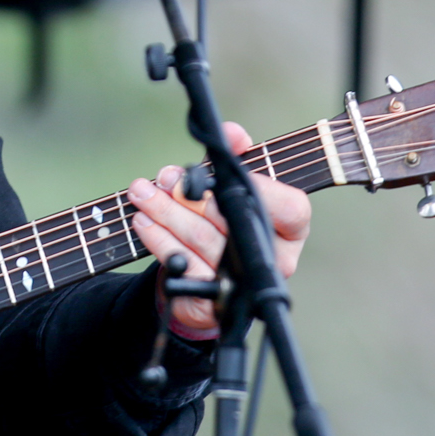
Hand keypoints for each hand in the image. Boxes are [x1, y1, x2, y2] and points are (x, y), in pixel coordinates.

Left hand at [126, 122, 311, 337]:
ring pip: (203, 241)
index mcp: (291, 228)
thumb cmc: (222, 219)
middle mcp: (275, 260)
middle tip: (164, 178)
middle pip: (232, 220)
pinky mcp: (211, 300)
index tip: (221, 173)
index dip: (261, 188)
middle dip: (190, 195)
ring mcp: (244, 284)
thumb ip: (237, 154)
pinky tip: (143, 222)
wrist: (202, 273)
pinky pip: (183, 266)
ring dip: (166, 212)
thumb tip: (233, 134)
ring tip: (143, 194)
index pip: (290, 207)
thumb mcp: (232, 184)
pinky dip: (159, 240)